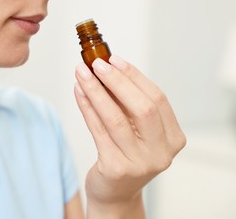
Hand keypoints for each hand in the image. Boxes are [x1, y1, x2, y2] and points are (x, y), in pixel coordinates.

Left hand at [74, 56, 185, 217]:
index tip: (115, 59)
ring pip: (116, 118)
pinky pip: (98, 130)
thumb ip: (129, 105)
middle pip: (142, 107)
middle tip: (96, 63)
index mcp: (173, 138)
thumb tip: (109, 68)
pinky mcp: (116, 168)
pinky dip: (87, 107)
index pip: (157, 99)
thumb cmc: (126, 155)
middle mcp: (161, 152)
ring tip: (82, 73)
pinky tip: (79, 92)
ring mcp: (140, 163)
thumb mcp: (137, 131)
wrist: (115, 192)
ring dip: (96, 91)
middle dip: (117, 81)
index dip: (135, 76)